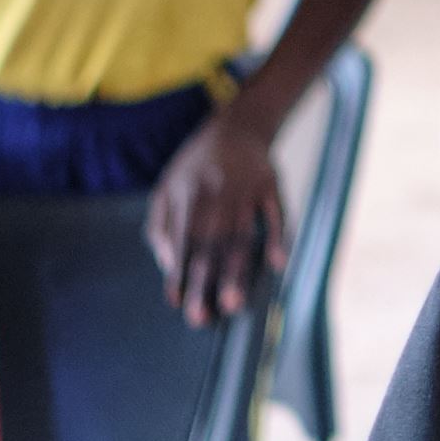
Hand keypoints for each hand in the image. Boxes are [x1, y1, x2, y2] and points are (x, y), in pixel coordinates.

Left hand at [144, 113, 288, 326]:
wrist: (238, 124)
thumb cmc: (196, 165)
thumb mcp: (167, 187)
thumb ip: (160, 226)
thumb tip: (167, 264)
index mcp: (186, 194)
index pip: (181, 240)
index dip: (178, 272)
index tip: (177, 302)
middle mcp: (215, 192)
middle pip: (209, 243)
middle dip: (204, 281)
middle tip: (201, 316)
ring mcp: (246, 188)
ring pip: (241, 234)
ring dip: (237, 270)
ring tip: (233, 301)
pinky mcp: (272, 184)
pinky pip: (277, 213)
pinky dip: (279, 237)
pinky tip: (278, 263)